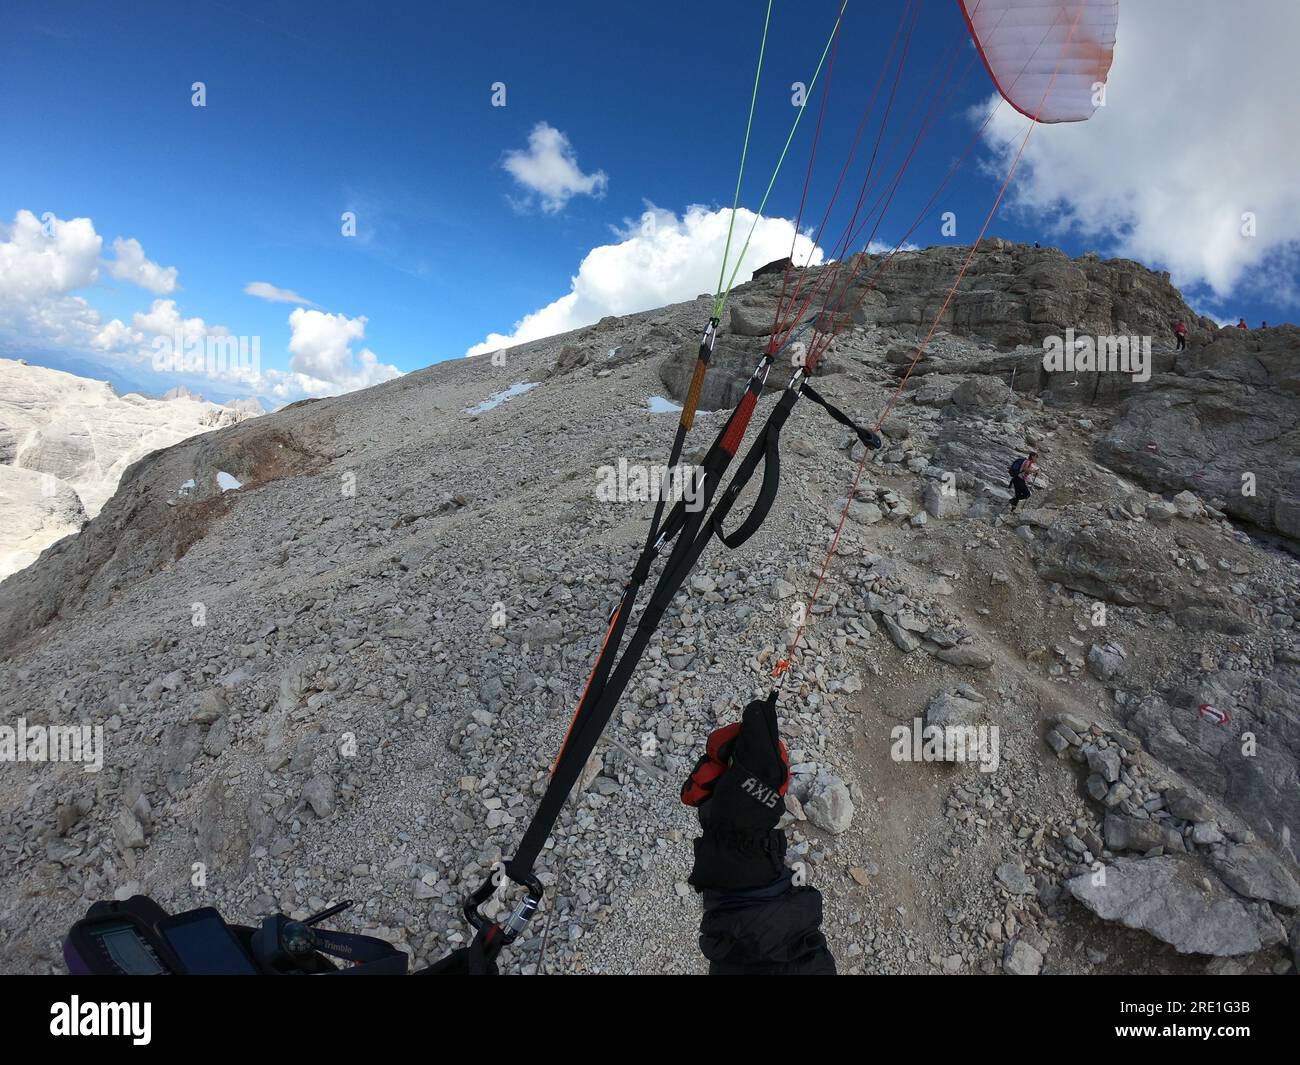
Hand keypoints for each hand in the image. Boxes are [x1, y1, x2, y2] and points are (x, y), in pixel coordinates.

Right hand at [681, 694, 789, 891]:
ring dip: (704, 775)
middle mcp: (749, 765)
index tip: (730, 750)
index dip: (732, 737)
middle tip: (720, 770)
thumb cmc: (746, 804)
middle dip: (715, 757)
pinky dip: (697, 787)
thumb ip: (756, 734)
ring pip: (707, 759)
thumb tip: (758, 703)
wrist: (727, 842)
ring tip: (711, 791)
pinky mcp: (712, 789)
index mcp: (766, 758)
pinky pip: (697, 775)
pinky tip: (703, 799)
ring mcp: (729, 778)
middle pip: (722, 742)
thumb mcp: (756, 765)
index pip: (745, 728)